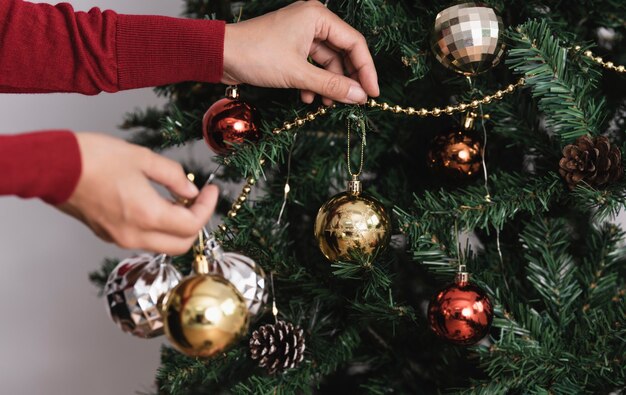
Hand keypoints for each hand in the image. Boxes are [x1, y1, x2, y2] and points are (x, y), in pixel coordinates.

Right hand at [58, 133, 217, 254]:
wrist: (54, 166)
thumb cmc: (94, 158)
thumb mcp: (143, 158)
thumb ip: (174, 177)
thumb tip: (190, 192)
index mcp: (147, 215)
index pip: (192, 226)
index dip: (207, 208)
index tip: (210, 191)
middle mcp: (134, 235)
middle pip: (181, 245)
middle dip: (196, 224)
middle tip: (199, 199)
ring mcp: (119, 238)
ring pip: (162, 245)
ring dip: (177, 227)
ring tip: (178, 199)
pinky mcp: (108, 235)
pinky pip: (143, 239)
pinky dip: (158, 227)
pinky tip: (157, 203)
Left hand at [222, 0, 378, 104]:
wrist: (219, 55)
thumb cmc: (256, 55)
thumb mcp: (297, 73)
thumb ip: (331, 86)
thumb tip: (359, 97)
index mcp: (318, 17)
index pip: (354, 43)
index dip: (366, 70)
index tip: (372, 94)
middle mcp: (312, 22)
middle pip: (342, 54)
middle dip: (345, 80)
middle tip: (353, 102)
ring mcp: (301, 35)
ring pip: (326, 63)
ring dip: (327, 85)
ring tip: (325, 104)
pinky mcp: (290, 48)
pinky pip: (311, 66)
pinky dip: (312, 83)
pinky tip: (307, 99)